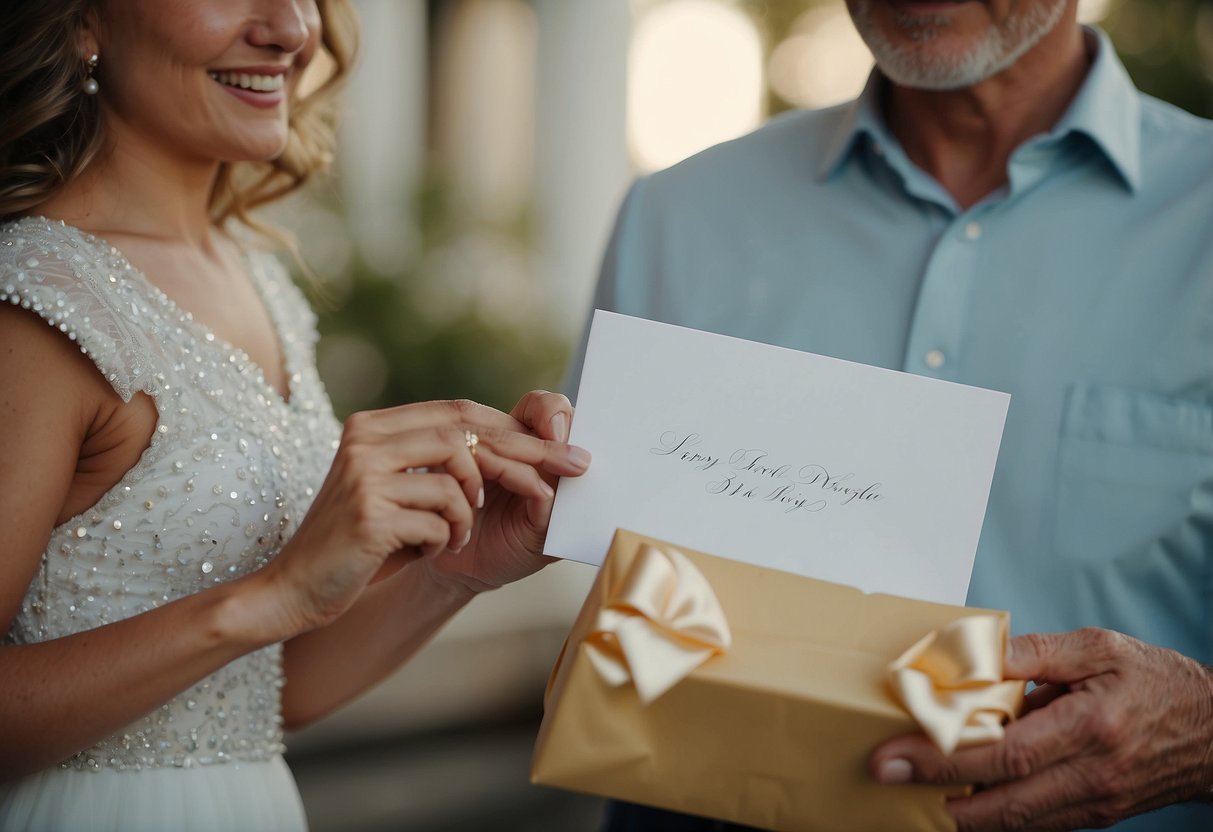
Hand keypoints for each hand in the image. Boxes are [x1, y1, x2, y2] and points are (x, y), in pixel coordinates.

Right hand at [260, 399, 585, 632]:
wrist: (294, 591)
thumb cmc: (357, 545)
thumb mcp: (394, 492)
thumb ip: (436, 463)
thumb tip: (516, 448)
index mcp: (373, 427)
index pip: (458, 412)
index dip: (512, 430)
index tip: (561, 448)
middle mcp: (366, 440)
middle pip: (466, 434)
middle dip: (524, 458)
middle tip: (564, 478)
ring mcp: (364, 475)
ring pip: (458, 478)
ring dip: (469, 515)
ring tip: (453, 536)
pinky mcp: (369, 515)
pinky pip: (441, 521)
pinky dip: (446, 541)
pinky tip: (424, 553)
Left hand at [871, 628, 1212, 830]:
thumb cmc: (1158, 683)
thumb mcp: (1099, 647)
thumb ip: (1032, 652)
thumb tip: (973, 655)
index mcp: (1090, 727)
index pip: (1003, 753)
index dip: (943, 758)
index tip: (895, 752)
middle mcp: (1090, 775)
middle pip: (1000, 799)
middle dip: (934, 792)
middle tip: (883, 775)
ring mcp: (1093, 803)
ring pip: (1013, 821)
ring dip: (957, 811)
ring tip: (907, 789)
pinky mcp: (1093, 816)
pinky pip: (1033, 823)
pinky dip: (992, 815)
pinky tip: (958, 798)